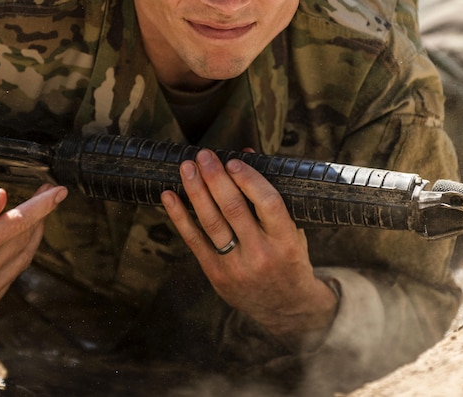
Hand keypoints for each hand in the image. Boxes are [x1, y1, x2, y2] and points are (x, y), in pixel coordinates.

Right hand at [0, 183, 66, 315]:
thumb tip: (6, 199)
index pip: (19, 222)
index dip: (43, 204)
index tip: (59, 190)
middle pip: (26, 239)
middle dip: (39, 216)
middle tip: (44, 195)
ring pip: (23, 258)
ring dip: (30, 235)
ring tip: (28, 216)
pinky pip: (11, 275)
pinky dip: (15, 255)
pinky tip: (6, 241)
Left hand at [160, 149, 337, 347]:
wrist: (286, 308)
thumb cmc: (289, 259)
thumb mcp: (292, 230)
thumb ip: (270, 195)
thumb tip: (245, 154)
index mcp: (286, 241)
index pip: (267, 202)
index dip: (248, 179)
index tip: (233, 160)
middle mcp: (261, 254)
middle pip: (233, 209)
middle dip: (215, 178)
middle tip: (204, 155)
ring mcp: (237, 267)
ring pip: (211, 223)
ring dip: (196, 191)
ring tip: (187, 167)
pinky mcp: (217, 275)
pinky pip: (194, 241)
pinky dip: (180, 217)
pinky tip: (170, 196)